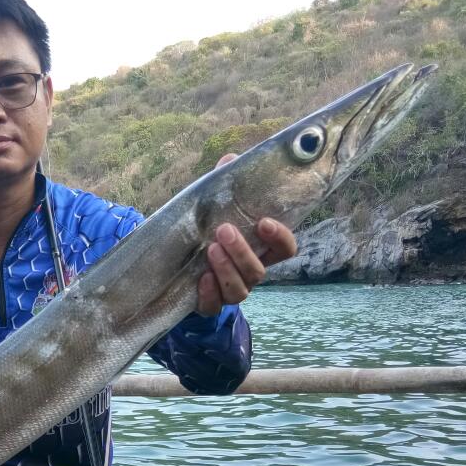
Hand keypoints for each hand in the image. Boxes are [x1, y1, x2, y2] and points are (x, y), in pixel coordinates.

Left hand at [196, 153, 297, 316]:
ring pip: (240, 291)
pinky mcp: (209, 303)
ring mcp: (231, 291)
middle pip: (259, 271)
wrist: (179, 265)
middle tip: (224, 230)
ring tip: (210, 249)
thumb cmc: (208, 231)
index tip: (264, 221)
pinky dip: (208, 294)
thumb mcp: (214, 208)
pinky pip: (213, 306)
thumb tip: (230, 159)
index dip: (280, 238)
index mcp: (260, 250)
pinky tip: (200, 278)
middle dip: (243, 251)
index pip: (286, 249)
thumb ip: (224, 187)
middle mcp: (250, 272)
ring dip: (227, 270)